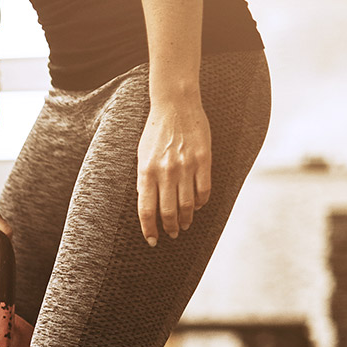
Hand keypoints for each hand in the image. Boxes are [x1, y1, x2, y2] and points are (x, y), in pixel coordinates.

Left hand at [136, 97, 211, 245]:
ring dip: (186, 218)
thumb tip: (148, 204)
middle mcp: (165, 172)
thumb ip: (145, 180)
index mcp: (146, 172)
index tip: (152, 240)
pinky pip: (204, 189)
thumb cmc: (155, 132)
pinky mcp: (203, 160)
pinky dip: (201, 202)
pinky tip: (198, 206)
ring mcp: (185, 166)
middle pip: (167, 211)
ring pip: (187, 204)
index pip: (146, 210)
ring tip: (185, 224)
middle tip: (173, 234)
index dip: (149, 229)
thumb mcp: (142, 156)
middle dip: (170, 228)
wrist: (175, 105)